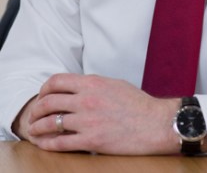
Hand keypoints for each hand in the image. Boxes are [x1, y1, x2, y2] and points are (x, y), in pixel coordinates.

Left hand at [25, 73, 179, 154]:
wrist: (154, 123)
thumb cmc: (138, 104)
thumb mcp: (114, 84)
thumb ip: (93, 85)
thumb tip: (78, 88)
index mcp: (92, 83)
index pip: (57, 81)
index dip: (44, 88)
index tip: (42, 95)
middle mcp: (86, 100)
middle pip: (49, 102)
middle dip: (36, 109)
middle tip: (34, 115)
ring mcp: (87, 121)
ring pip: (50, 123)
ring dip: (37, 127)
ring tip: (34, 130)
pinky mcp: (91, 141)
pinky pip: (60, 143)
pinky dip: (47, 144)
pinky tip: (44, 144)